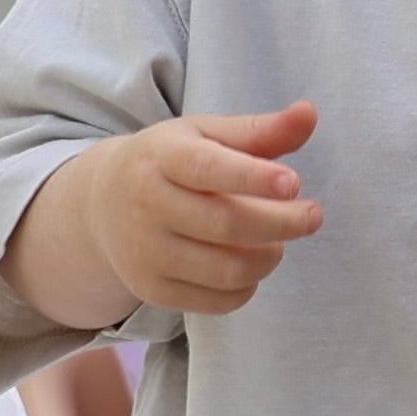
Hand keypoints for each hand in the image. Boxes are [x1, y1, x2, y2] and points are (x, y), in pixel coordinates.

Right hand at [75, 101, 323, 316]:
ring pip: (227, 270)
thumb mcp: (206, 135)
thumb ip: (260, 130)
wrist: (102, 205)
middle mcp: (146, 205)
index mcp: (160, 157)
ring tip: (276, 241)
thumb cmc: (171, 163)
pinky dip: (248, 285)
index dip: (253, 177)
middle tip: (314, 215)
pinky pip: (219, 301)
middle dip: (282, 224)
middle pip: (226, 225)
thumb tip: (309, 113)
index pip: (207, 168)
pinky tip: (249, 263)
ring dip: (269, 257)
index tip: (295, 183)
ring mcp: (145, 253)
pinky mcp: (153, 291)